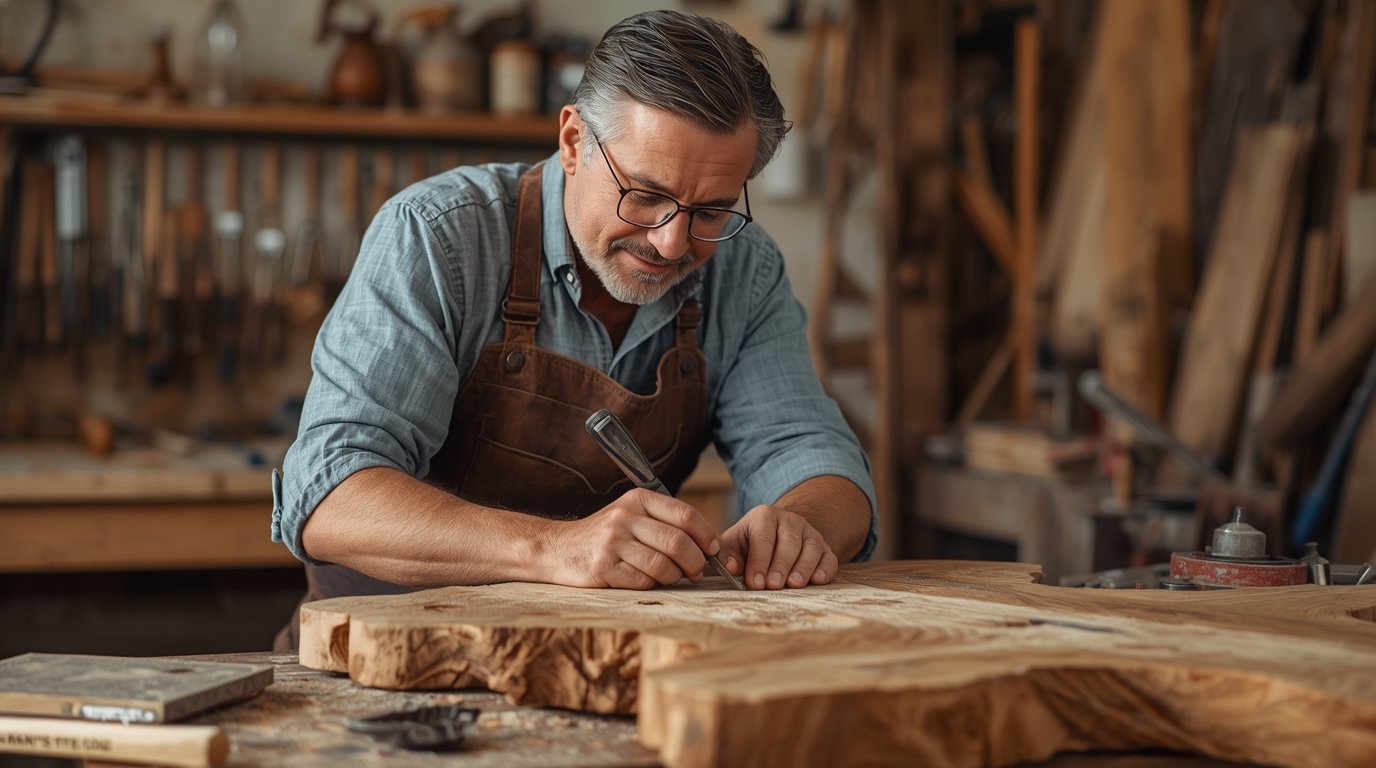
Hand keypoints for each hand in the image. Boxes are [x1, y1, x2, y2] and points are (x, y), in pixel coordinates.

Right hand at [544, 488, 720, 589]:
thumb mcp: (629, 515)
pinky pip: (642, 581)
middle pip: (677, 542)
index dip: (706, 534)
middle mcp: (625, 516)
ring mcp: (613, 542)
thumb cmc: (604, 536)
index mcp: (637, 499)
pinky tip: (647, 581)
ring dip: (675, 577)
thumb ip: (662, 522)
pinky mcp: (603, 567)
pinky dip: (652, 585)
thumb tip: (706, 544)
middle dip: (695, 561)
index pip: (684, 514)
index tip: (713, 549)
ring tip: (673, 578)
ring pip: (663, 565)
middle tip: (697, 571)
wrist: (557, 548)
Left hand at [718, 505, 839, 589]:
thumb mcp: (734, 543)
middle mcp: (790, 520)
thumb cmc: (750, 543)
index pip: (763, 538)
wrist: (777, 534)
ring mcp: (810, 533)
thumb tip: (732, 567)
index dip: (758, 561)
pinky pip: (829, 557)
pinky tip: (817, 580)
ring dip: (803, 567)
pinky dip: (825, 569)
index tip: (755, 583)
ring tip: (794, 584)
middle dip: (780, 565)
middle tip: (773, 585)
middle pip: (788, 542)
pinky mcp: (824, 548)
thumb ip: (728, 555)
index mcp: (765, 516)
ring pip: (811, 548)